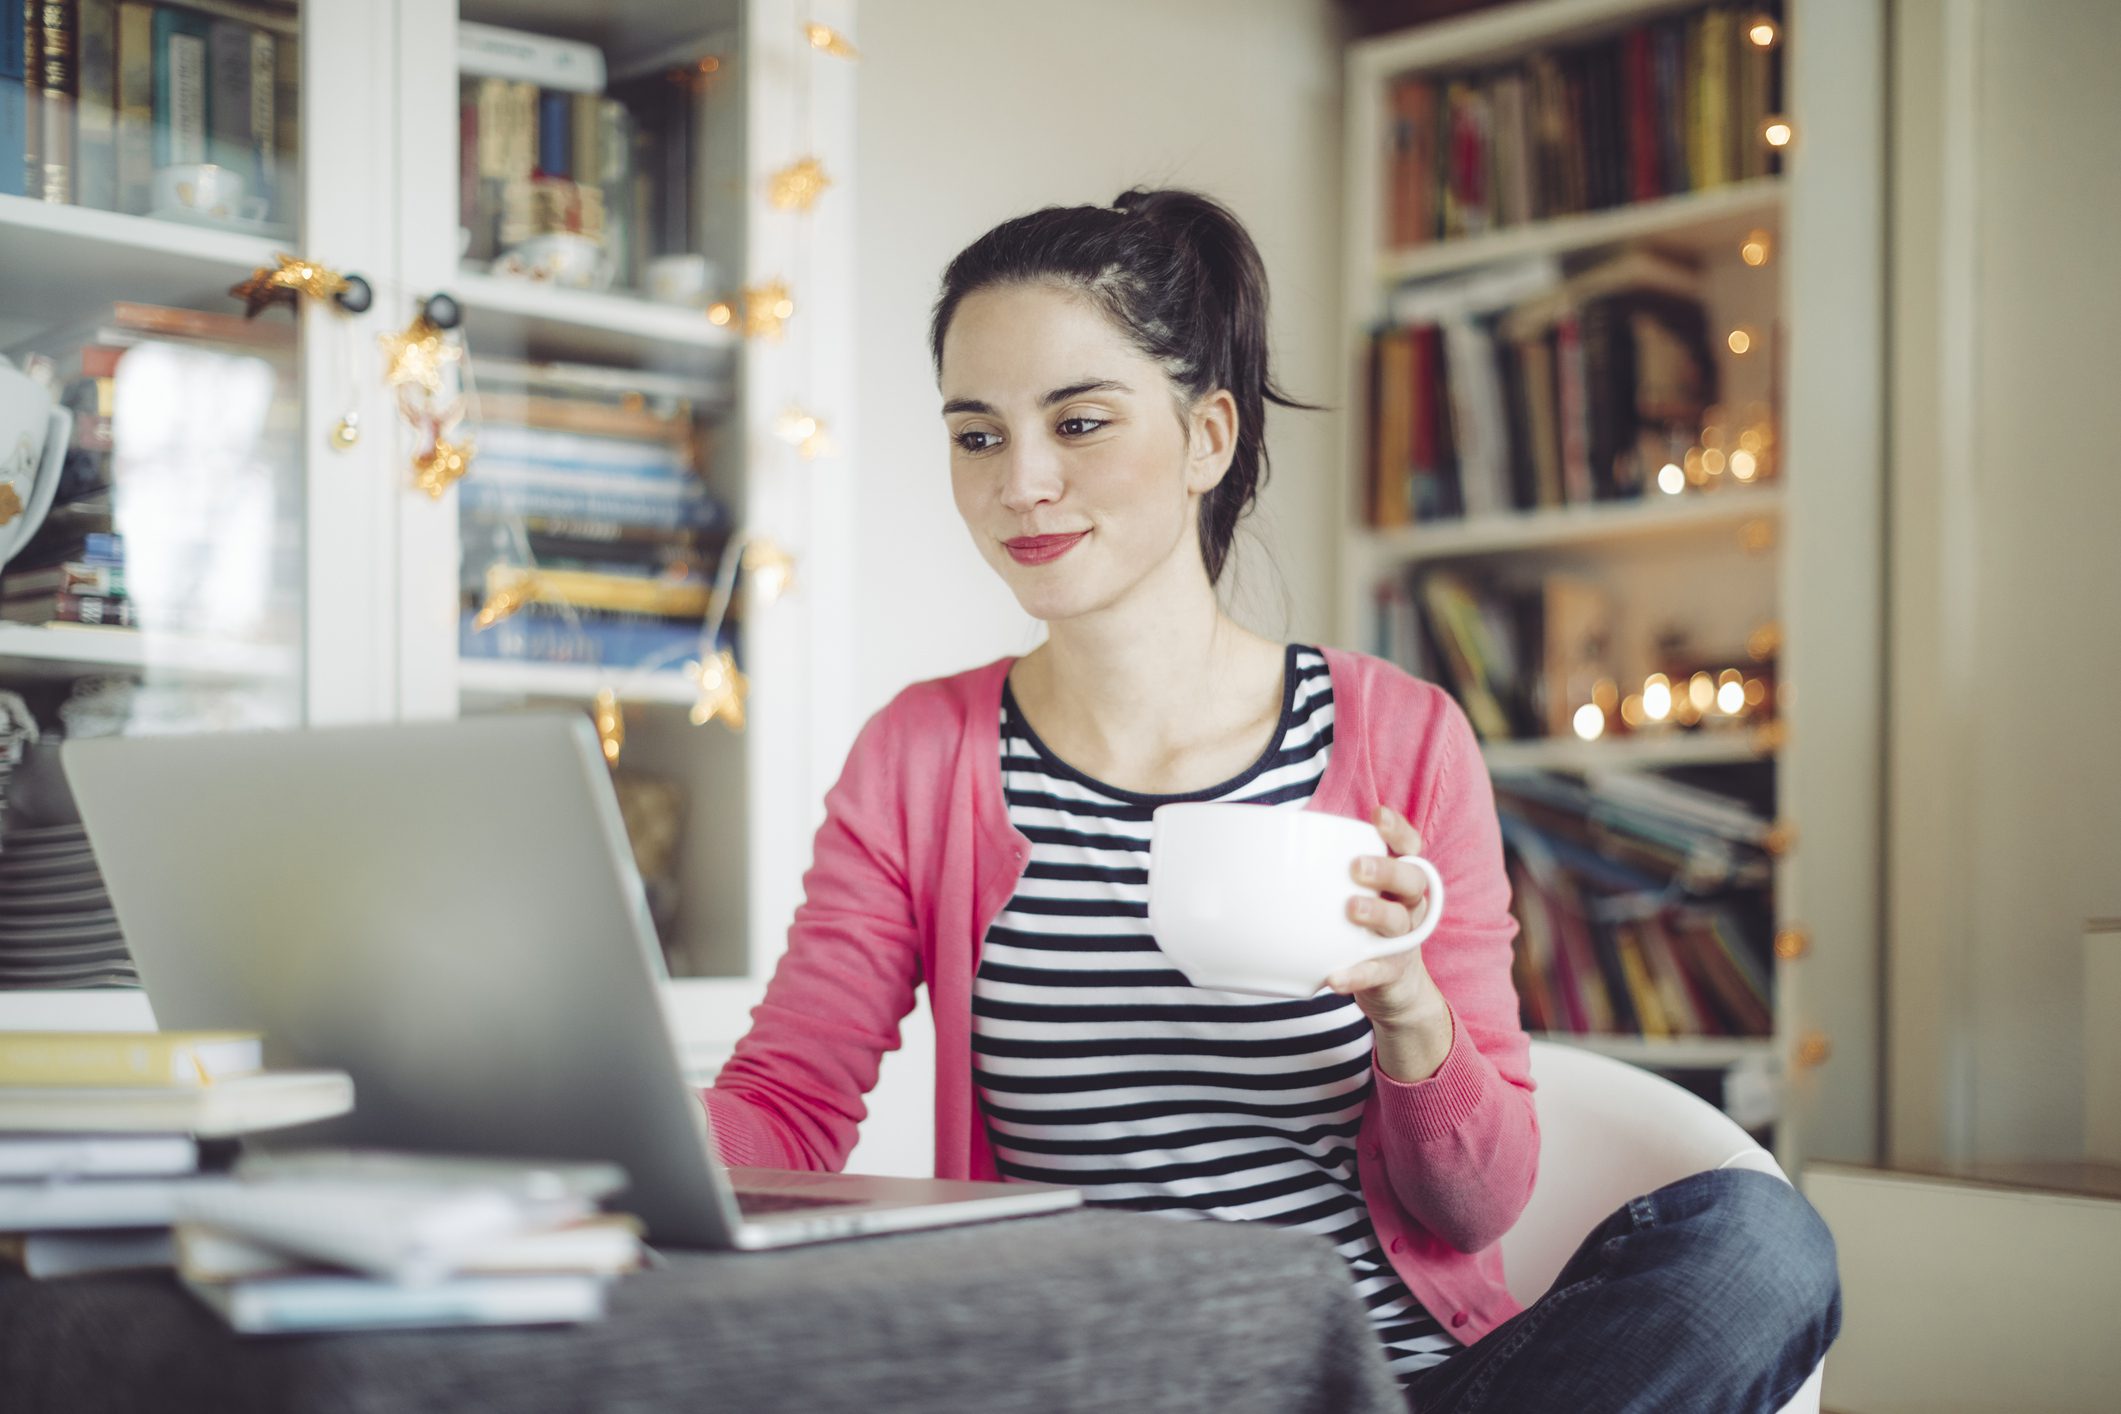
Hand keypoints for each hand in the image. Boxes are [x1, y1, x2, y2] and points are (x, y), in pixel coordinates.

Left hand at [1325, 803, 1445, 1031]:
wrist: (1396, 987)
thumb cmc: (1366, 927)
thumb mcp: (1358, 894)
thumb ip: (1332, 872)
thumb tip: (1273, 851)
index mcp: (1400, 880)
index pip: (1409, 848)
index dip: (1398, 831)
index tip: (1377, 816)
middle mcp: (1409, 905)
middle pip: (1411, 880)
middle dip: (1387, 870)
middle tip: (1357, 867)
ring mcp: (1403, 939)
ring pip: (1398, 921)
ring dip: (1377, 912)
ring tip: (1351, 908)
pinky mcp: (1391, 971)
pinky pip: (1376, 971)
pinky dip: (1356, 974)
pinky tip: (1335, 976)